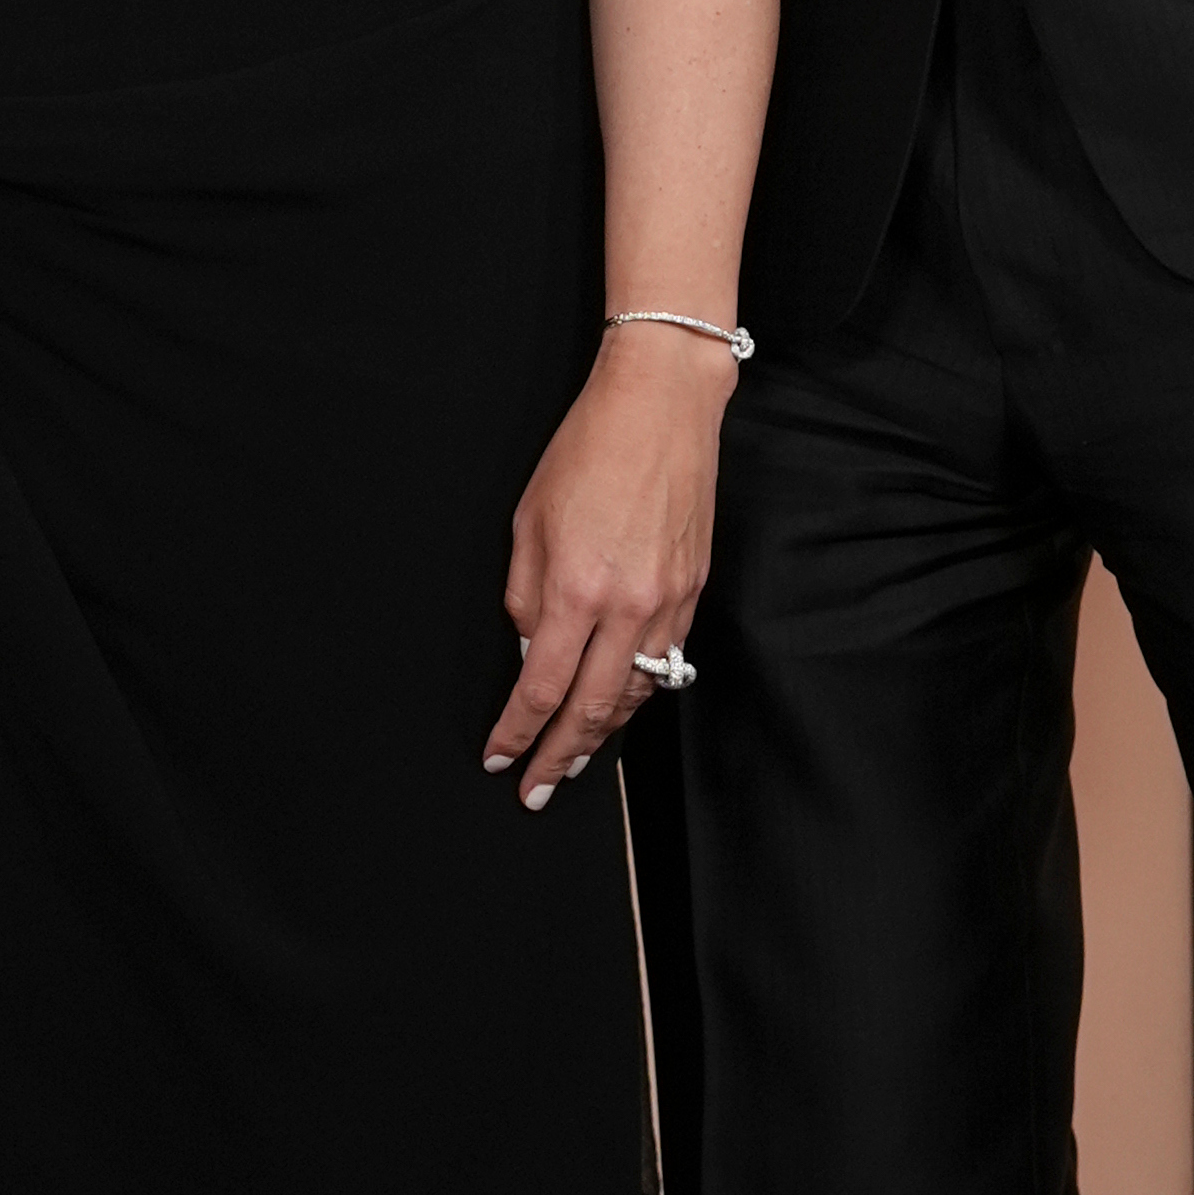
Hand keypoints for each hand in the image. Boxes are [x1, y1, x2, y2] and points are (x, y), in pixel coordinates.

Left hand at [485, 326, 731, 808]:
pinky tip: (617, 703)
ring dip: (600, 733)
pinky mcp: (693, 589)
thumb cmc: (589, 448)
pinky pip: (664, 660)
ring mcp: (668, 601)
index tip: (500, 755)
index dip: (517, 731)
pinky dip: (637, 692)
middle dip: (558, 757)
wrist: (661, 406)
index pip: (539, 687)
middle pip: (590, 709)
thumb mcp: (528, 519)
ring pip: (634, 693)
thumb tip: (527, 648)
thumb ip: (525, 595)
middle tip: (536, 788)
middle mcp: (627, 605)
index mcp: (574, 588)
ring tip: (573, 757)